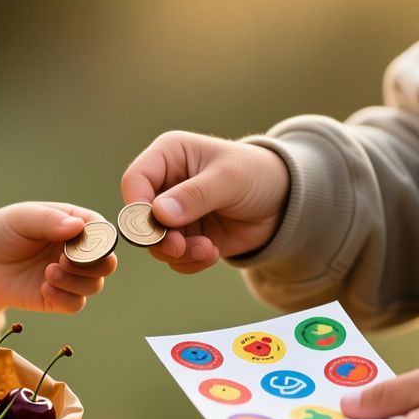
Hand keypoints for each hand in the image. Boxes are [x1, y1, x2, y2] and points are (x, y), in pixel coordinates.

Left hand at [0, 202, 117, 336]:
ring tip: (48, 274)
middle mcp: (77, 252)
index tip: (75, 242)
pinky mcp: (58, 298)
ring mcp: (70, 276)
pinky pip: (76, 304)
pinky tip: (44, 288)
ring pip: (94, 285)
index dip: (98, 239)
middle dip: (92, 264)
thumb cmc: (2, 233)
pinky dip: (64, 298)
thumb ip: (48, 219)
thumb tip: (77, 227)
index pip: (102, 231)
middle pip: (107, 262)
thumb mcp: (21, 218)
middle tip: (63, 261)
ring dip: (75, 282)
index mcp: (74, 226)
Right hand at [121, 131, 289, 273]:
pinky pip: (174, 258)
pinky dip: (189, 262)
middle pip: (139, 217)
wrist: (282, 202)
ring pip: (155, 243)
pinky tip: (212, 254)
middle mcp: (165, 184)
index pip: (136, 180)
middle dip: (159, 238)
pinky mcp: (186, 237)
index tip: (151, 228)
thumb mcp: (229, 178)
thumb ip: (195, 195)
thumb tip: (159, 214)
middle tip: (179, 248)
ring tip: (207, 250)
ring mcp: (174, 214)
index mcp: (168, 156)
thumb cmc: (257, 174)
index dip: (136, 206)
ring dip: (178, 253)